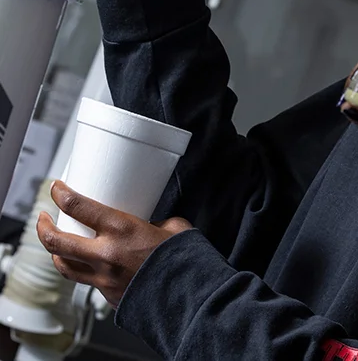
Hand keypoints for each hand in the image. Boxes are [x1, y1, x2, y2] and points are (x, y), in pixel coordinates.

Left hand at [36, 181, 192, 306]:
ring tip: (56, 244)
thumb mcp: (173, 228)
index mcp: (122, 230)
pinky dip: (83, 271)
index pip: (78, 207)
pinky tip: (88, 265)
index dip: (61, 194)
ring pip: (63, 266)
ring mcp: (103, 278)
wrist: (188, 295)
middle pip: (56, 240)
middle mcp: (106, 254)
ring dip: (55, 253)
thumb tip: (153, 224)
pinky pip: (86, 282)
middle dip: (43, 227)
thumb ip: (155, 223)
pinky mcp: (107, 294)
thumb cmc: (185, 260)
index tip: (57, 188)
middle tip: (44, 217)